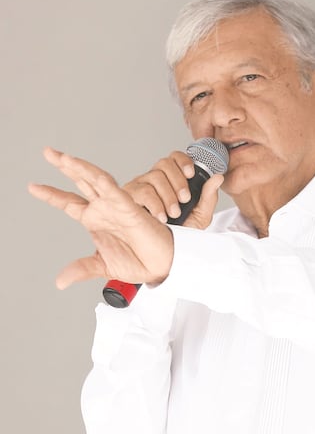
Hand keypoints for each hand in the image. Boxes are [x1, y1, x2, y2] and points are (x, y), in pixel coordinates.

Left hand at [28, 147, 179, 287]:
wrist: (161, 267)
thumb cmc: (139, 262)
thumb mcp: (103, 266)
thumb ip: (81, 269)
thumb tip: (60, 281)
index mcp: (96, 220)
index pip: (69, 203)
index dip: (51, 195)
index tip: (33, 187)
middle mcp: (104, 209)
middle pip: (81, 182)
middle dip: (64, 166)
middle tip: (48, 152)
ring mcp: (116, 206)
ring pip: (96, 180)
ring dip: (80, 168)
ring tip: (64, 158)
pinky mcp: (130, 209)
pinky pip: (115, 192)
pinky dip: (104, 182)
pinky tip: (92, 174)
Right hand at [123, 150, 222, 227]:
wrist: (164, 248)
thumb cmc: (181, 229)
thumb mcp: (200, 215)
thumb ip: (208, 196)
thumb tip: (218, 177)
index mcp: (172, 178)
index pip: (175, 158)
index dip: (183, 161)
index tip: (191, 174)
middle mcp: (155, 178)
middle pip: (164, 163)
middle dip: (178, 181)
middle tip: (185, 199)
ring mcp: (140, 185)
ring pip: (154, 176)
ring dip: (168, 195)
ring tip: (174, 212)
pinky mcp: (129, 195)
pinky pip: (142, 191)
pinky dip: (155, 204)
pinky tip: (162, 216)